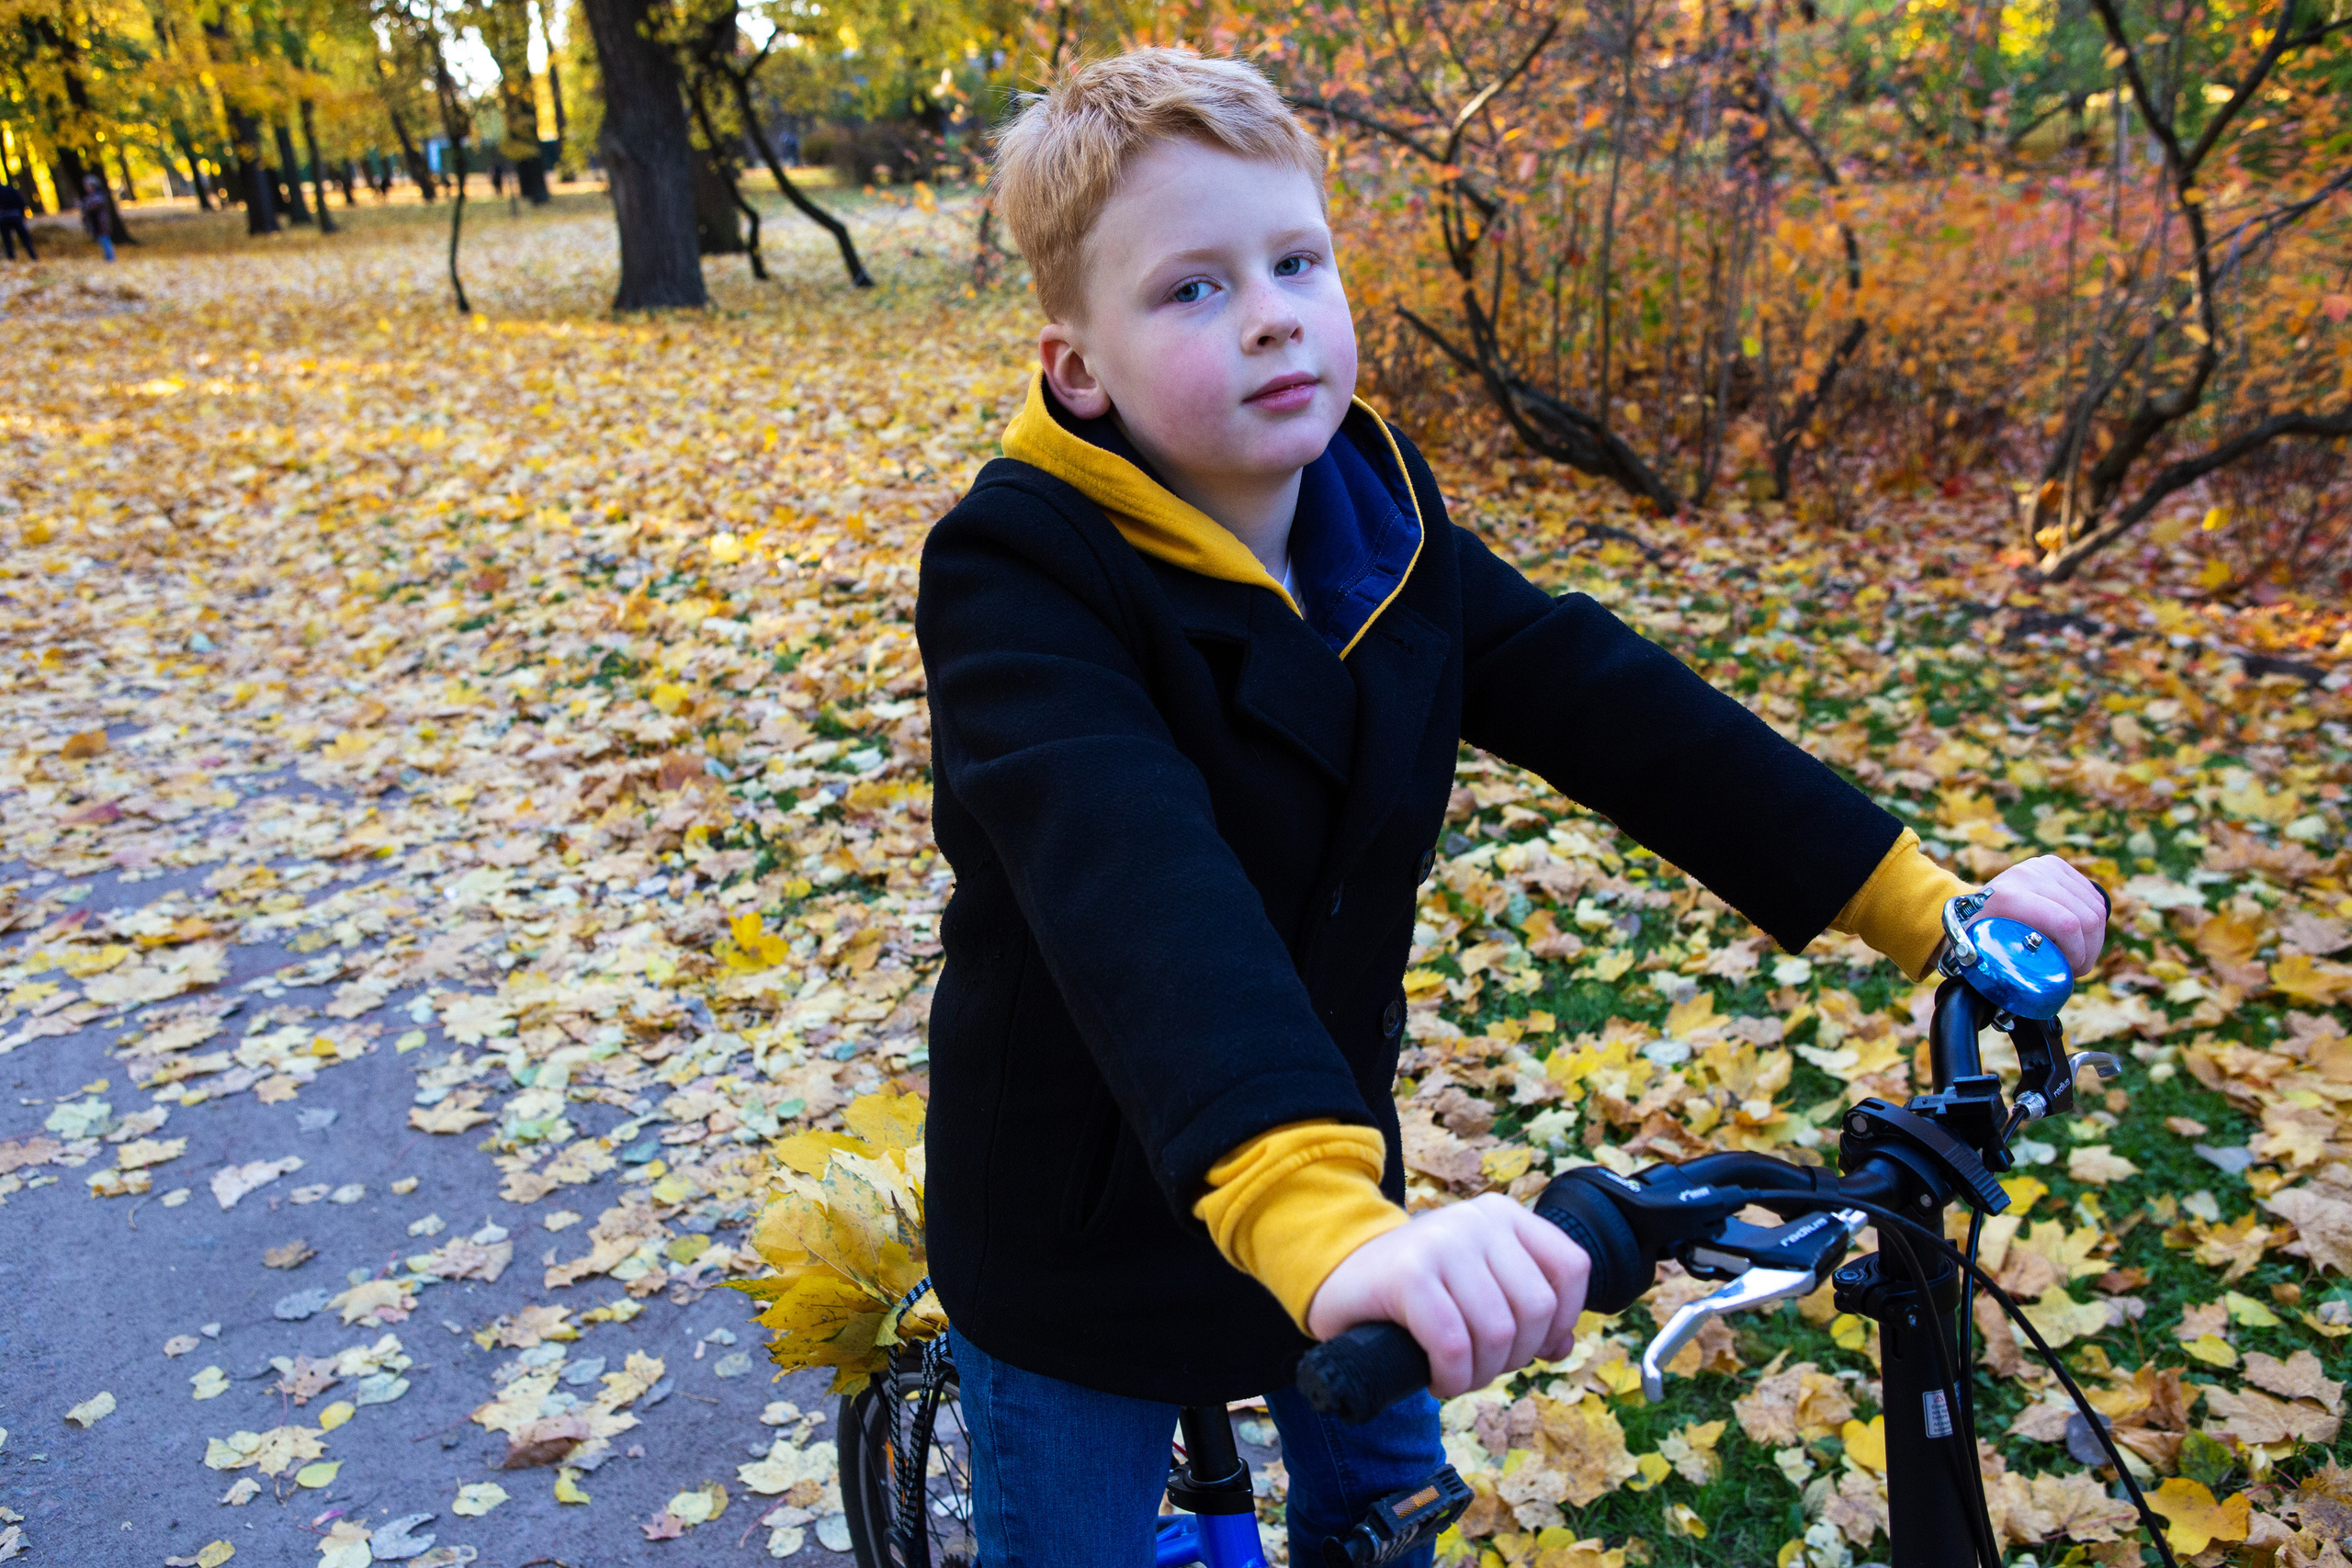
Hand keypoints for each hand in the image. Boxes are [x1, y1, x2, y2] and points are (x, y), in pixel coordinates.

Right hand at [1305, 1192, 1589, 1398]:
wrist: (1338, 1275)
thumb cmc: (1414, 1287)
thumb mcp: (1478, 1280)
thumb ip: (1521, 1303)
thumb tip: (1560, 1348)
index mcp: (1504, 1214)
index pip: (1572, 1267)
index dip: (1563, 1321)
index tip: (1533, 1347)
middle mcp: (1478, 1220)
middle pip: (1537, 1309)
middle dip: (1515, 1357)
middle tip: (1481, 1366)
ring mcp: (1443, 1243)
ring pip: (1498, 1332)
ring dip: (1481, 1374)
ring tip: (1456, 1375)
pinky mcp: (1409, 1275)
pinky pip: (1453, 1344)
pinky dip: (1452, 1377)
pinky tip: (1438, 1381)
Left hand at [1975, 855, 2108, 974]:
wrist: (1975, 906)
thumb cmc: (1984, 936)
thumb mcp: (1995, 952)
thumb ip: (2024, 961)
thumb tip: (2054, 976)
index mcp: (2008, 896)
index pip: (2066, 924)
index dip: (2076, 953)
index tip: (2067, 970)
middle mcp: (2027, 874)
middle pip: (2087, 918)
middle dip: (2087, 951)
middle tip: (2074, 968)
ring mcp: (2043, 866)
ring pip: (2097, 909)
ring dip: (2093, 940)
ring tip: (2076, 954)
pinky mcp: (2057, 865)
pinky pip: (2095, 899)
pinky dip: (2094, 924)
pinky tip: (2078, 936)